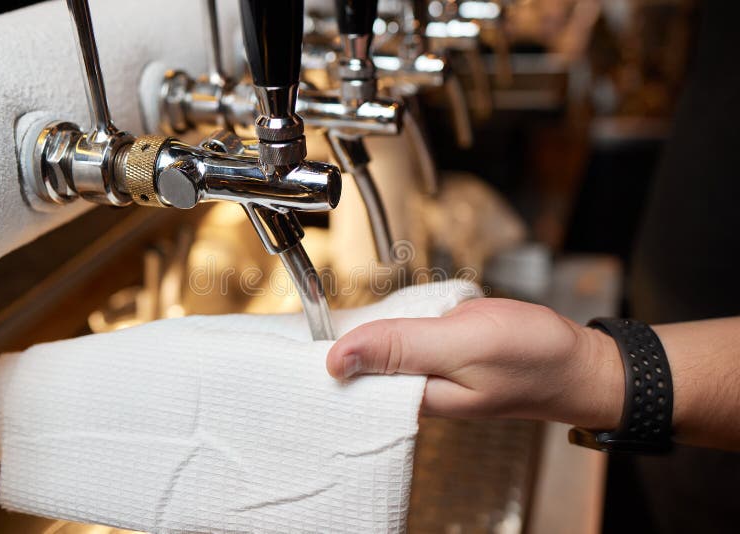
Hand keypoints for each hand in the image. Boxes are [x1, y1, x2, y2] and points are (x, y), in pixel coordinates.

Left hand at [327, 298, 624, 428]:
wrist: (579, 361)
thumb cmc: (532, 357)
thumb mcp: (462, 345)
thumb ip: (401, 348)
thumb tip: (337, 359)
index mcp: (415, 398)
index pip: (350, 381)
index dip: (321, 354)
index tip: (297, 329)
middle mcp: (416, 391)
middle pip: (360, 367)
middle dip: (339, 338)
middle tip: (311, 310)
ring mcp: (430, 374)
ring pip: (381, 350)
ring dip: (366, 329)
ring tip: (331, 311)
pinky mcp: (443, 356)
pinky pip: (405, 341)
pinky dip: (395, 325)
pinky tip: (385, 314)